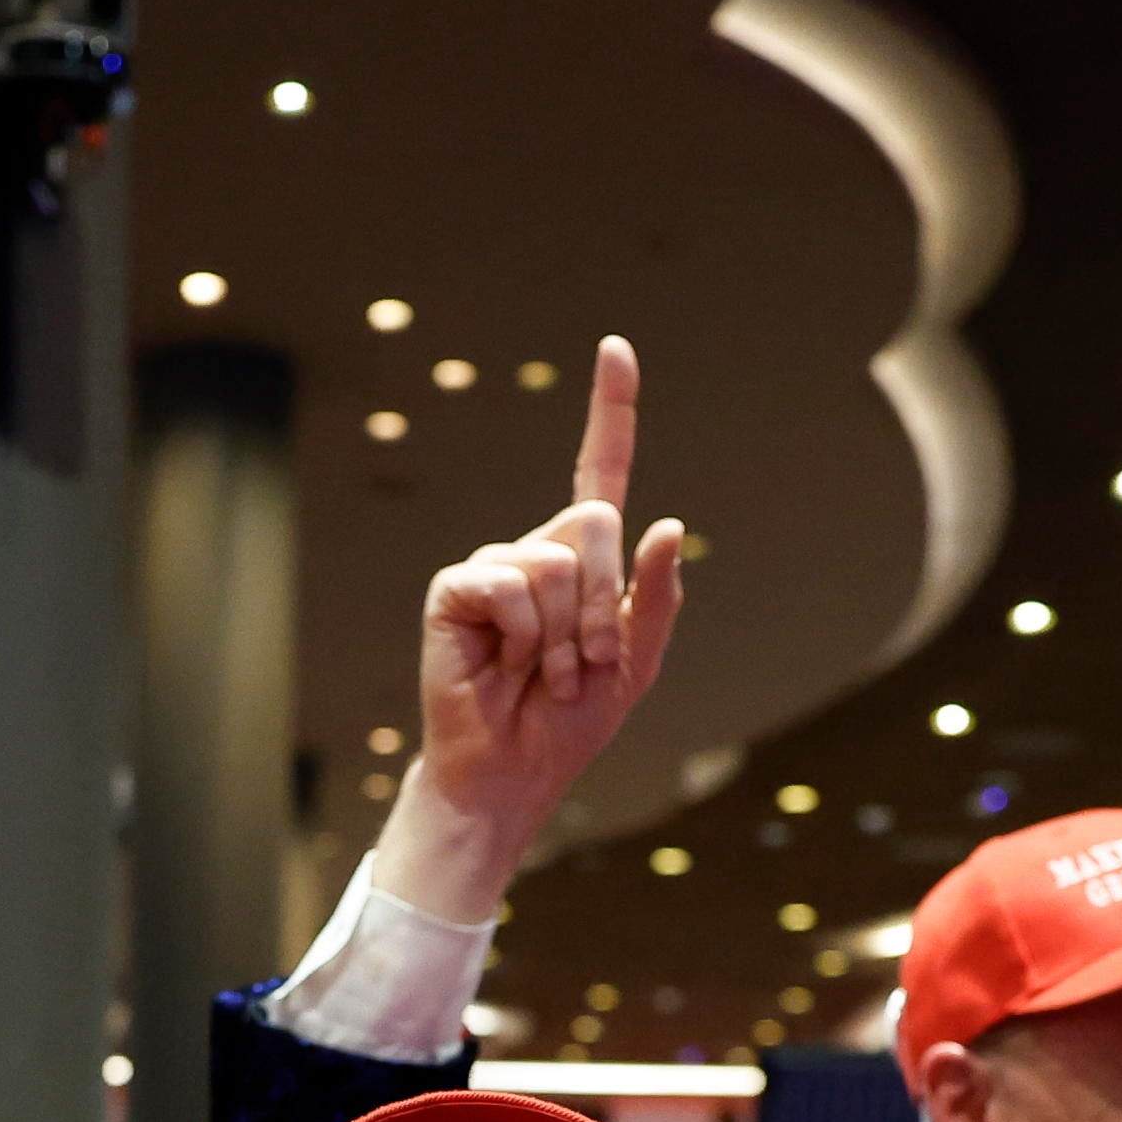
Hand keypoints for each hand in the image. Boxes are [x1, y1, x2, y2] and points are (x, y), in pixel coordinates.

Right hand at [366, 338, 690, 920]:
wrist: (511, 774)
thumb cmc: (568, 723)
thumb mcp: (635, 665)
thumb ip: (656, 598)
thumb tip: (666, 521)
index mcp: (583, 561)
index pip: (600, 471)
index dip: (610, 410)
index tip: (615, 348)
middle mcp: (537, 550)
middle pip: (595, 523)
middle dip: (605, 602)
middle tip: (585, 663)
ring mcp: (494, 566)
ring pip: (557, 561)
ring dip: (565, 633)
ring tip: (542, 674)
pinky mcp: (456, 589)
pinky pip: (509, 583)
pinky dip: (522, 632)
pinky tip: (501, 663)